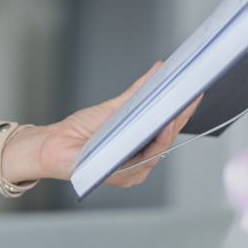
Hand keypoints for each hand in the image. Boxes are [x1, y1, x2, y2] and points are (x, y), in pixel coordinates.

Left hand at [11, 62, 199, 187]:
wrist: (54, 144)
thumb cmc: (80, 130)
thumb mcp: (114, 107)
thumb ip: (137, 92)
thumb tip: (157, 70)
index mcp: (140, 146)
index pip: (167, 128)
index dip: (182, 111)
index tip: (193, 93)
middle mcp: (140, 161)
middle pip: (167, 139)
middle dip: (180, 117)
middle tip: (189, 97)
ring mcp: (133, 171)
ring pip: (158, 150)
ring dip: (168, 130)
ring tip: (174, 110)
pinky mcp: (123, 177)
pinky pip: (143, 161)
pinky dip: (152, 145)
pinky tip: (157, 129)